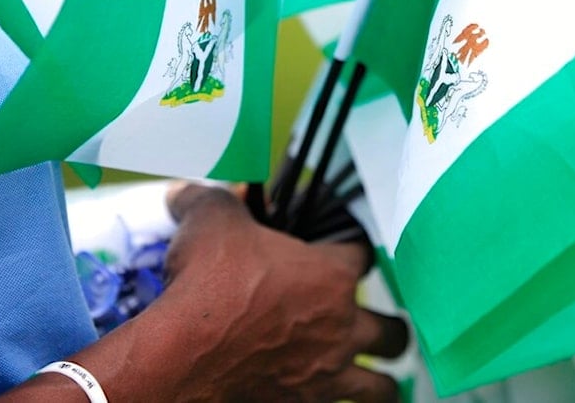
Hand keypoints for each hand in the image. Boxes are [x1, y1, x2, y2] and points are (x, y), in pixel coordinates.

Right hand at [0, 185, 407, 402]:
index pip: (363, 253)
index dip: (353, 245)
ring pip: (380, 385)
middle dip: (386, 327)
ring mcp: (325, 374)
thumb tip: (187, 192)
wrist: (183, 353)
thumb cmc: (210, 282)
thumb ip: (210, 200)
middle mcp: (340, 327)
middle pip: (392, 330)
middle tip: (372, 322)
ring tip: (376, 376)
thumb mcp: (212, 220)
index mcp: (332, 276)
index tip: (342, 245)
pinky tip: (323, 397)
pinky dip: (335, 402)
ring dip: (380, 379)